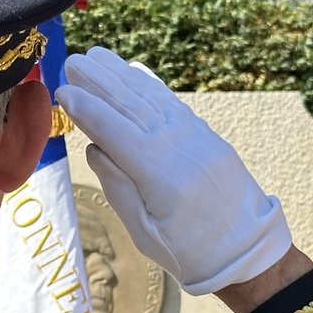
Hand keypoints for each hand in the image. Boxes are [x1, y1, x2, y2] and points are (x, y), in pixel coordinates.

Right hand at [57, 46, 292, 295]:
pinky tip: (135, 73)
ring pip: (155, 101)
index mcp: (162, 177)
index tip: (63, 92)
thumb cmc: (190, 253)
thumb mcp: (144, 232)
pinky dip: (152, 87)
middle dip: (101, 82)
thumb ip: (118, 187)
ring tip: (97, 58)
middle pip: (134, 107)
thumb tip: (95, 148)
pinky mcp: (210, 140)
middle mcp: (182, 150)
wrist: (248, 255)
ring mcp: (199, 141)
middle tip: (73, 61)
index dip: (88, 111)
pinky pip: (175, 106)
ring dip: (123, 77)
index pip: (116, 132)